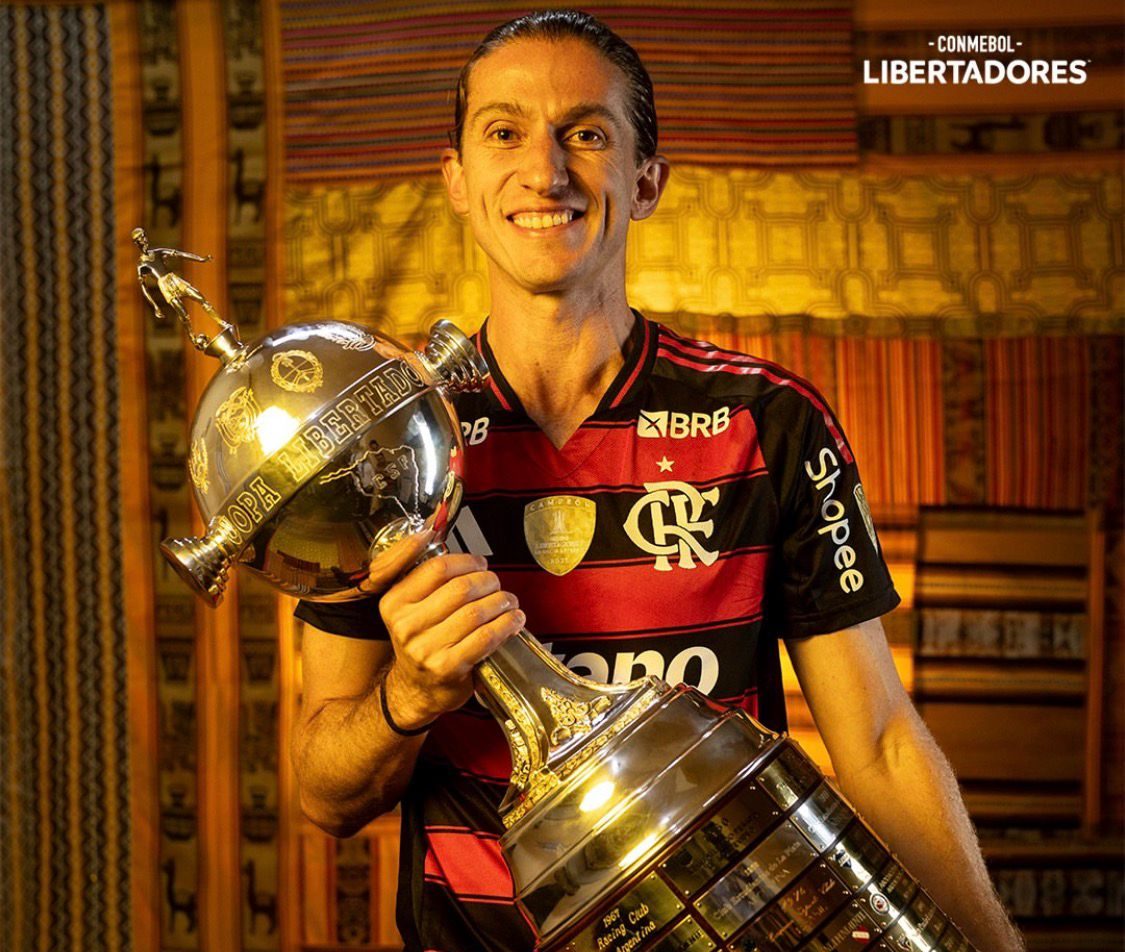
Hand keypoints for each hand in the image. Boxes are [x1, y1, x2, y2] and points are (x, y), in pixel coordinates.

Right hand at [377, 554, 523, 729]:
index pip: (437, 568)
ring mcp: (426, 648)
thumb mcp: (409, 607)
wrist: (415, 689)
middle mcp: (406, 625)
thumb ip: (427, 578)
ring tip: (508, 601)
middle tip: (496, 584)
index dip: (467, 560)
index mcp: (395, 602)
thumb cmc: (420, 642)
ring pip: (476, 611)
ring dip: (501, 602)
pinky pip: (486, 637)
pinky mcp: (448, 667)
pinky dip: (507, 625)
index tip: (479, 563)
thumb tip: (454, 547)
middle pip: (461, 587)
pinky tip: (513, 620)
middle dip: (488, 581)